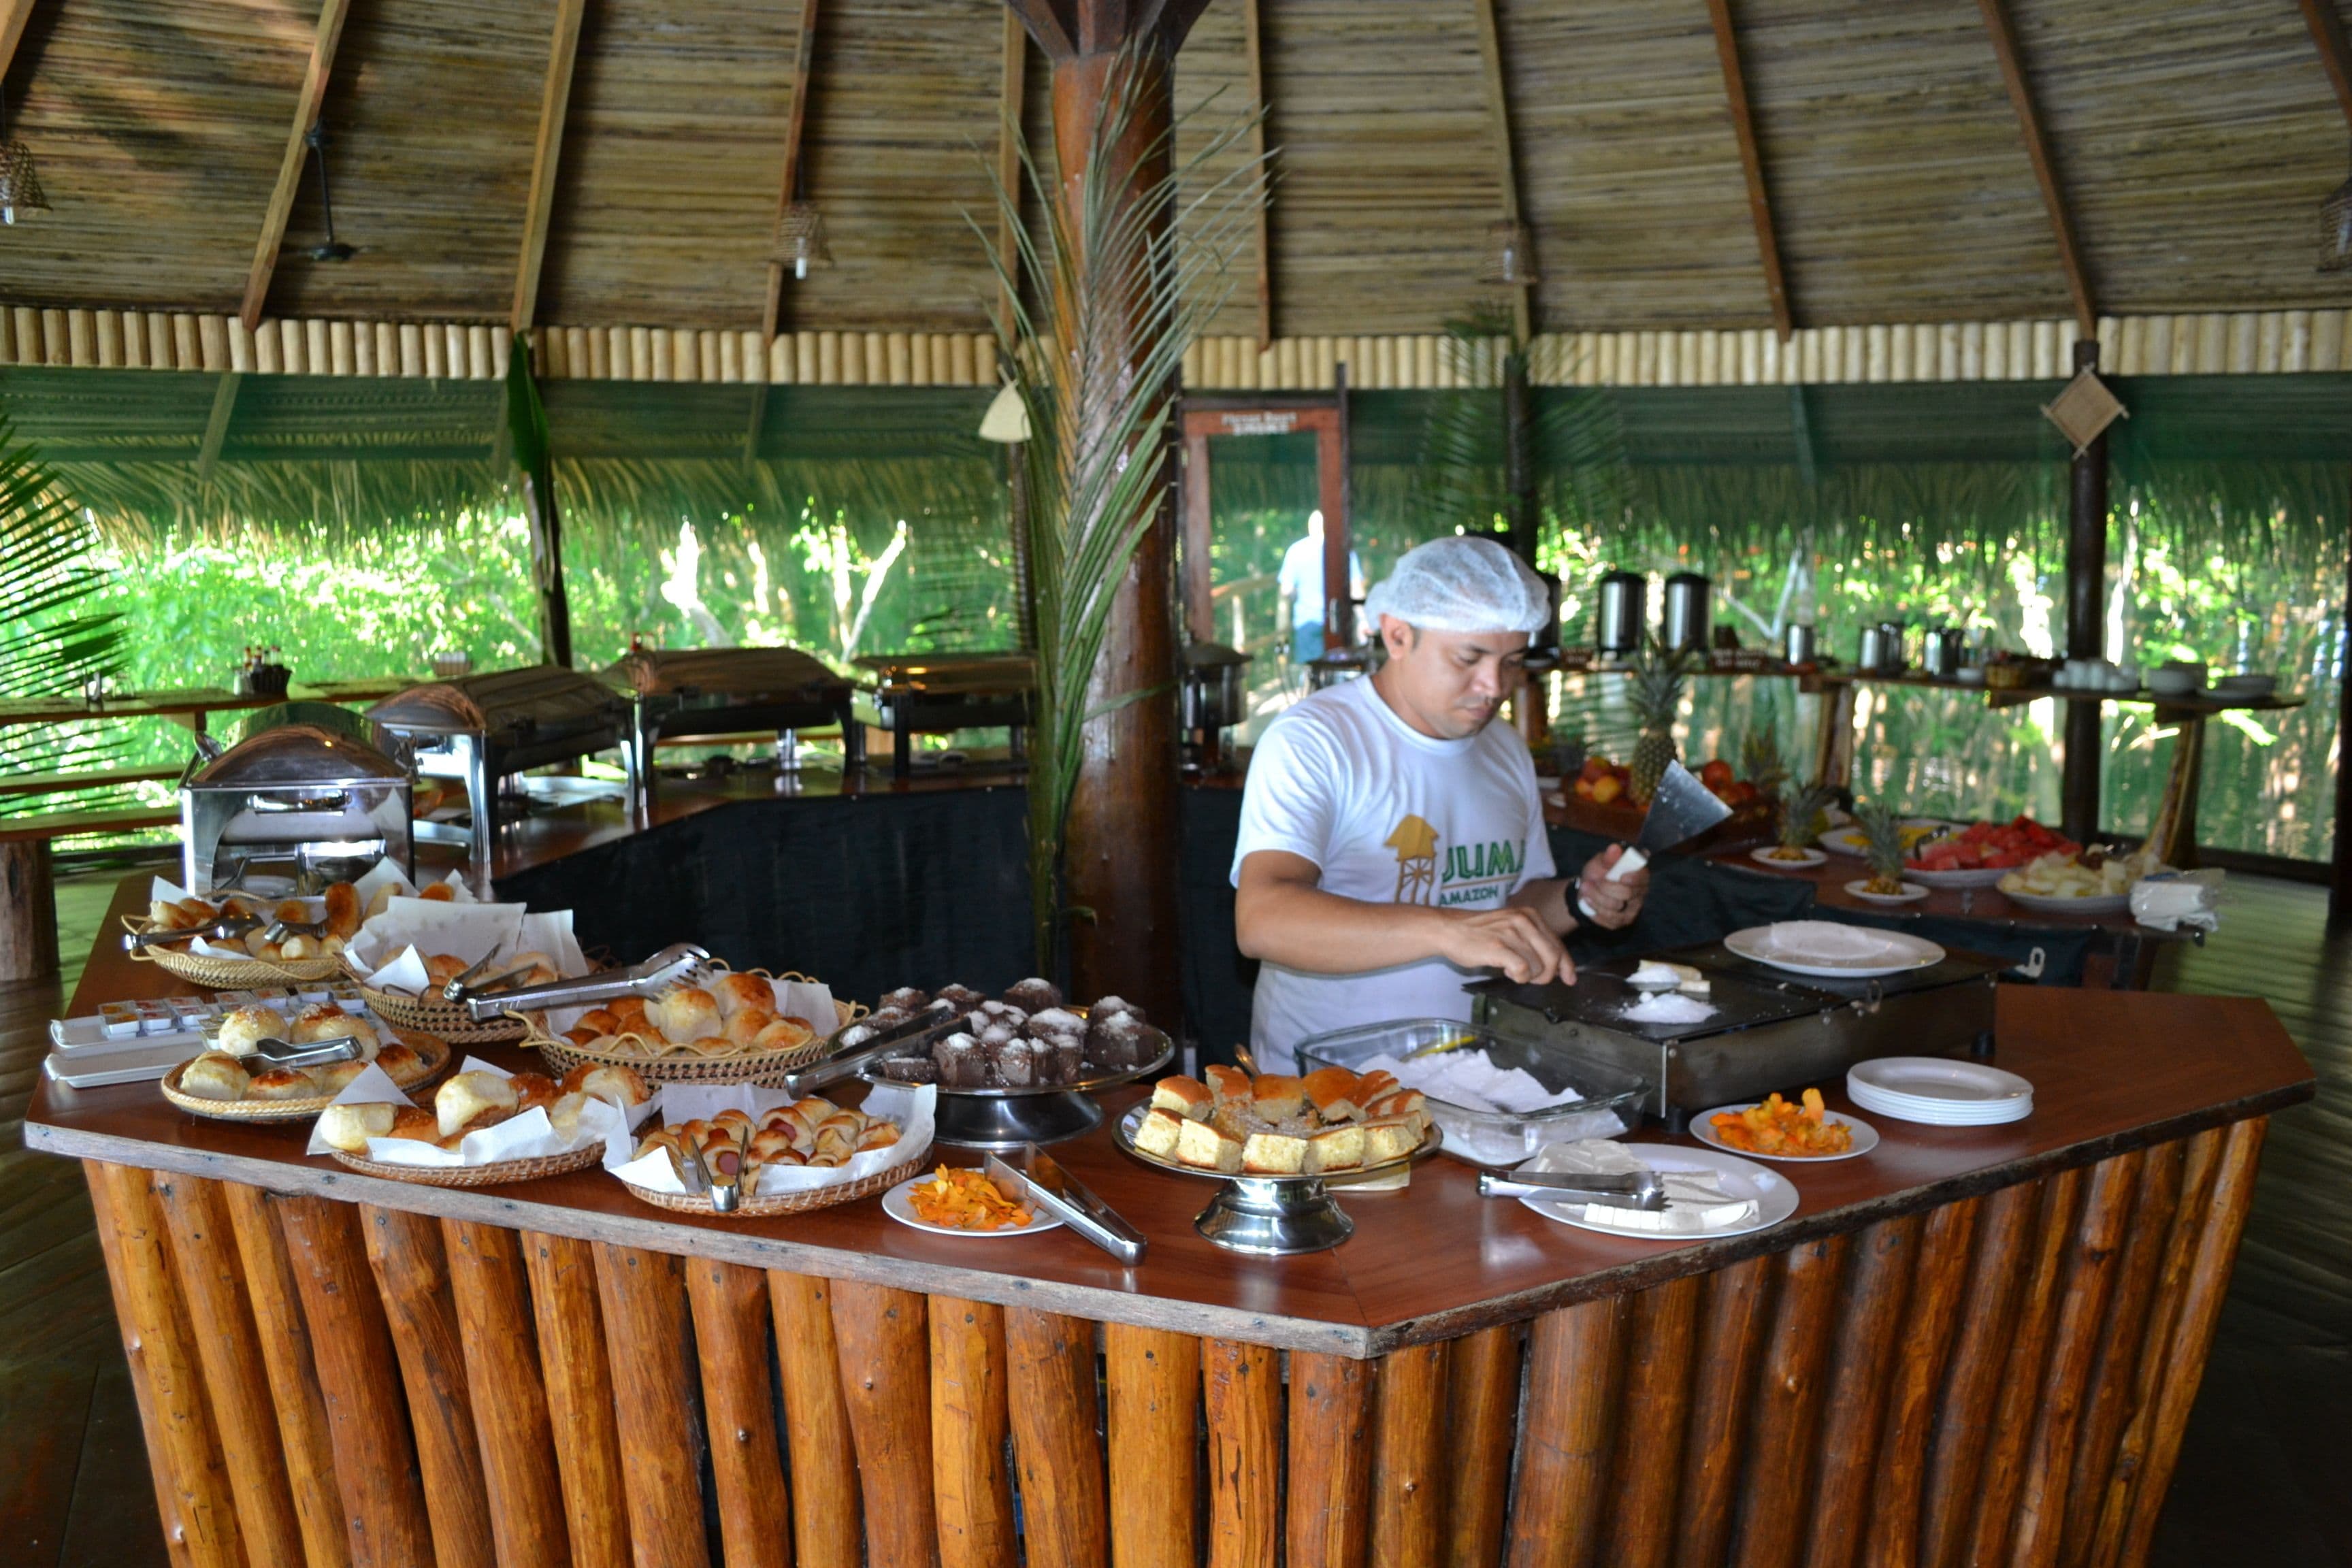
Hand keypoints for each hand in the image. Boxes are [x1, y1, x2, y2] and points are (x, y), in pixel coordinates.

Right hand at [1430, 906, 1575, 985]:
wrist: (1449, 929)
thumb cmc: (1479, 932)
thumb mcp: (1511, 928)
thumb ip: (1533, 942)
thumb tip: (1557, 965)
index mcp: (1530, 915)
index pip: (1557, 944)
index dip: (1566, 965)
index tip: (1570, 978)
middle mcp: (1523, 921)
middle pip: (1553, 957)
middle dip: (1546, 975)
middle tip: (1533, 979)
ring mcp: (1511, 933)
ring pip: (1537, 967)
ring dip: (1527, 976)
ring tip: (1511, 970)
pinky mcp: (1498, 947)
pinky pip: (1523, 970)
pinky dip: (1518, 977)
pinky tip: (1507, 972)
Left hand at [1577, 845, 1648, 929]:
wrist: (1588, 890)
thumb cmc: (1598, 873)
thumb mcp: (1601, 862)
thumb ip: (1608, 858)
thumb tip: (1614, 848)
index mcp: (1639, 875)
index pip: (1643, 878)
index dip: (1635, 878)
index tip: (1622, 877)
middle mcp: (1639, 894)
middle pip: (1627, 894)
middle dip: (1606, 887)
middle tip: (1592, 881)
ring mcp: (1632, 910)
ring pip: (1615, 908)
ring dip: (1596, 897)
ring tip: (1585, 888)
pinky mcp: (1621, 922)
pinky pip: (1608, 919)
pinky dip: (1594, 909)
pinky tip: (1587, 900)